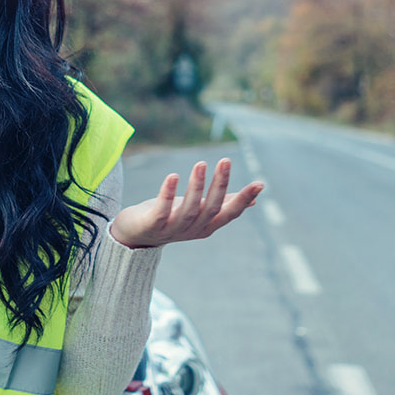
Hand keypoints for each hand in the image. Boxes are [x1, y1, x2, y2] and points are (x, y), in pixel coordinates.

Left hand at [110, 158, 263, 248]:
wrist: (135, 234)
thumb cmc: (171, 218)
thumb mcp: (199, 210)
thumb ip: (223, 205)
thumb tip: (253, 201)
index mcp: (207, 225)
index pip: (230, 213)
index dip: (243, 199)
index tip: (259, 184)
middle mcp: (193, 229)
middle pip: (211, 208)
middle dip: (220, 184)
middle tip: (225, 160)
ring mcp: (173, 229)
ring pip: (189, 208)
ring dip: (196, 186)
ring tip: (200, 164)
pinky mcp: (153, 225)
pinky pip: (162, 210)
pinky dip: (167, 193)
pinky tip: (173, 176)